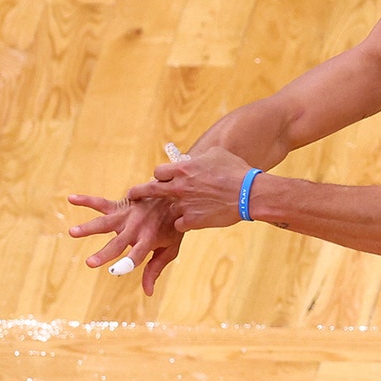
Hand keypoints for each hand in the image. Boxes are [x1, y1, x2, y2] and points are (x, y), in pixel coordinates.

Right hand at [67, 195, 184, 295]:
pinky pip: (101, 202)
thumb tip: (148, 293)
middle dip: (104, 253)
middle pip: (117, 243)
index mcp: (148, 240)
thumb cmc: (172, 226)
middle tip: (89, 263)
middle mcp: (136, 228)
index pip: (137, 255)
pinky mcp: (120, 205)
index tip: (114, 272)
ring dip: (89, 227)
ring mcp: (127, 216)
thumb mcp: (170, 249)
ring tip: (73, 232)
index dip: (126, 263)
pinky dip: (86, 200)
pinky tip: (71, 199)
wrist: (175, 196)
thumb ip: (155, 269)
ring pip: (105, 223)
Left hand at [127, 146, 253, 231]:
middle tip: (132, 195)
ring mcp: (184, 205)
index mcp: (183, 169)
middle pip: (151, 190)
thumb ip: (200, 157)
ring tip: (183, 210)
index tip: (161, 178)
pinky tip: (194, 221)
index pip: (159, 172)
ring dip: (174, 209)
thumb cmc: (236, 171)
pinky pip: (179, 225)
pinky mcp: (193, 221)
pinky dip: (185, 223)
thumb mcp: (217, 154)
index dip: (160, 175)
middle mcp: (179, 187)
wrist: (249, 193)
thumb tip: (196, 157)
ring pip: (168, 210)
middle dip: (139, 192)